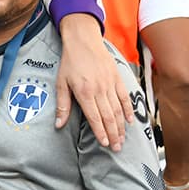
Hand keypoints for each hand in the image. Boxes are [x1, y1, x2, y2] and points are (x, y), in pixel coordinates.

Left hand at [57, 19, 130, 151]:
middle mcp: (99, 90)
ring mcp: (110, 84)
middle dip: (113, 135)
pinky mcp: (117, 78)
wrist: (83, 41)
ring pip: (118, 109)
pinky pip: (125, 97)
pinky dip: (128, 110)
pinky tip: (130, 121)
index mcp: (84, 93)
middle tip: (117, 149)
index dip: (100, 133)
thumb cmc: (70, 63)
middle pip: (109, 117)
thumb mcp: (61, 84)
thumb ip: (62, 106)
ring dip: (121, 126)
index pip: (95, 118)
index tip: (105, 144)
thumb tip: (58, 125)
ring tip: (123, 140)